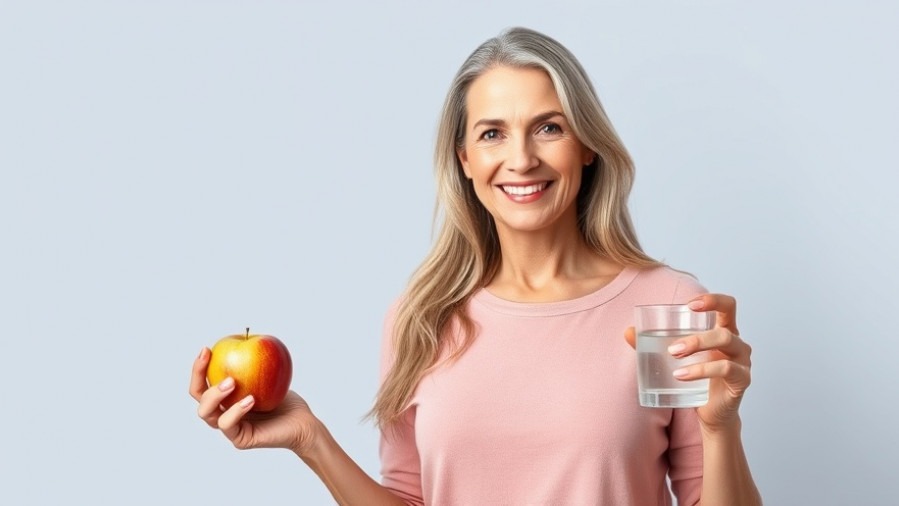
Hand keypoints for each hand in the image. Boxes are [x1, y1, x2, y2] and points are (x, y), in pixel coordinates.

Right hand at [189, 347, 320, 454]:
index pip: (203, 382)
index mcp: (225, 397)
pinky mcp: (240, 439)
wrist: (302, 423)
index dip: (199, 367)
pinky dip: (236, 410)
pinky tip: (250, 399)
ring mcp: (230, 427)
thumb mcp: (269, 374)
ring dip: (215, 394)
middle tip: (213, 362)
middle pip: (198, 397)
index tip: (207, 349)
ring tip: (232, 382)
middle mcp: (223, 411)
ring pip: (206, 413)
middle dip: (199, 377)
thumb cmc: (285, 398)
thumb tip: (244, 335)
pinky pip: (228, 424)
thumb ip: (253, 361)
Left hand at [625, 294, 751, 431]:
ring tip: (673, 357)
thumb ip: (654, 344)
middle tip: (671, 348)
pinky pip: (726, 369)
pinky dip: (701, 370)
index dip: (713, 300)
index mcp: (723, 331)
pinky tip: (681, 376)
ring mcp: (742, 362)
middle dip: (696, 336)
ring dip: (698, 346)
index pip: (727, 306)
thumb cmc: (695, 380)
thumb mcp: (675, 359)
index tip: (689, 304)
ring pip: (727, 343)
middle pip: (725, 329)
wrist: (709, 413)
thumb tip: (628, 332)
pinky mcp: (742, 380)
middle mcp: (737, 343)